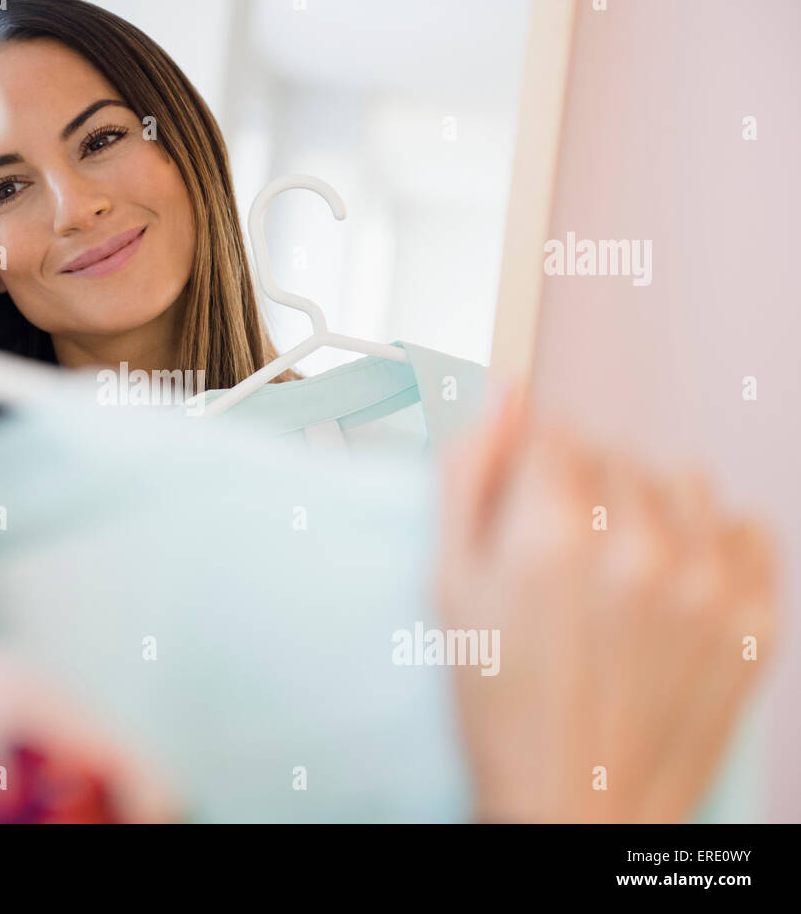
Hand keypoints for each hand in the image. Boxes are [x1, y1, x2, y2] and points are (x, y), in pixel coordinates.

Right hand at [435, 386, 778, 822]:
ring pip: (680, 481)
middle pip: (614, 455)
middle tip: (564, 553)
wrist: (576, 808)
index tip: (525, 505)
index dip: (529, 466)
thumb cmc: (502, 705)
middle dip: (583, 486)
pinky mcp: (756, 618)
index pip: (552, 432)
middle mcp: (637, 546)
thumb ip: (468, 476)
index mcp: (551, 534)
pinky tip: (672, 583)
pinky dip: (710, 541)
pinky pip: (745, 526)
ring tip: (620, 566)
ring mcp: (708, 583)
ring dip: (648, 505)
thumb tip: (504, 396)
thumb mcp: (448, 587)